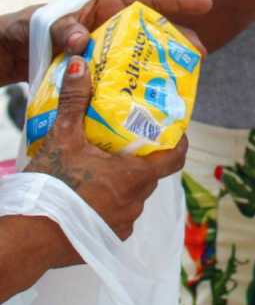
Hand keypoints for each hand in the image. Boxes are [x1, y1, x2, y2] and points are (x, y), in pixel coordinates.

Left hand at [0, 0, 211, 87]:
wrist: (9, 53)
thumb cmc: (27, 28)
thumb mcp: (46, 22)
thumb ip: (64, 27)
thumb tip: (81, 43)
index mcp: (109, 5)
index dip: (180, 0)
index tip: (206, 4)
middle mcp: (116, 27)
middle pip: (157, 31)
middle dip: (180, 41)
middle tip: (200, 55)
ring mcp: (110, 50)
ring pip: (144, 57)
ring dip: (164, 67)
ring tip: (183, 81)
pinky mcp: (101, 72)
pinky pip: (125, 78)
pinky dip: (138, 88)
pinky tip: (150, 100)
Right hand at [26, 58, 188, 243]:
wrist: (25, 238)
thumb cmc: (50, 187)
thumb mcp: (63, 138)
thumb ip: (74, 100)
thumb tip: (80, 64)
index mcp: (135, 176)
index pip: (174, 158)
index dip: (178, 143)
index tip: (175, 131)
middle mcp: (136, 201)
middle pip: (151, 175)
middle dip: (143, 160)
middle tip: (128, 143)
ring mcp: (123, 223)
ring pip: (133, 196)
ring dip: (124, 183)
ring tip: (105, 168)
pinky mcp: (108, 240)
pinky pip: (117, 218)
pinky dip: (109, 206)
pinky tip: (90, 196)